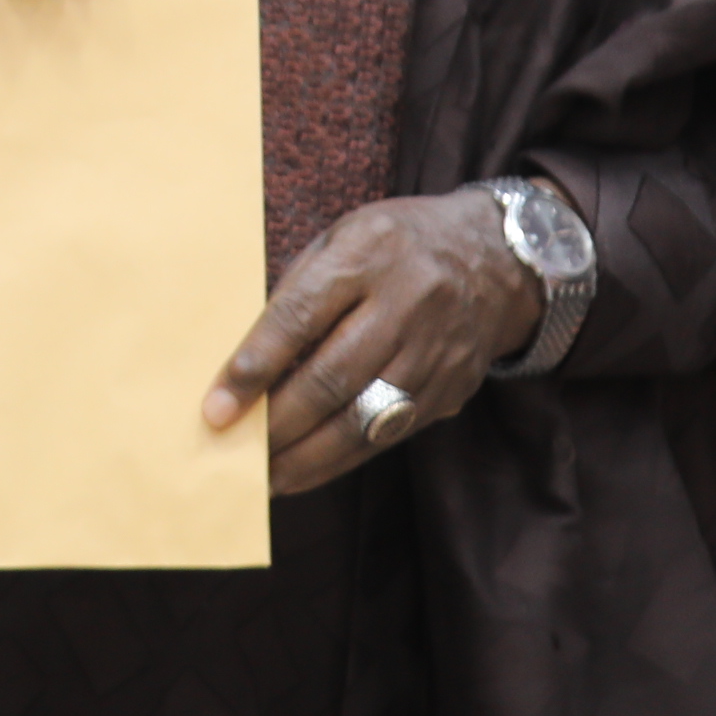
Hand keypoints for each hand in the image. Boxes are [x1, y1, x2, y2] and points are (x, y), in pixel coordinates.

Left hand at [202, 189, 545, 492]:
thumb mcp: (343, 237)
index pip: (299, 317)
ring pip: (363, 418)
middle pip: (332, 377)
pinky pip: (389, 433)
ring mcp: (434, 352)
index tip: (216, 408)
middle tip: (232, 452)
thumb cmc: (396, 245)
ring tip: (264, 478)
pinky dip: (343, 458)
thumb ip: (299, 290)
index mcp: (368, 254)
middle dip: (277, 423)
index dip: (255, 366)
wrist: (498, 258)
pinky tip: (308, 469)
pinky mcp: (450, 389)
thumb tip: (246, 361)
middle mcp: (406, 305)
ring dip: (307, 456)